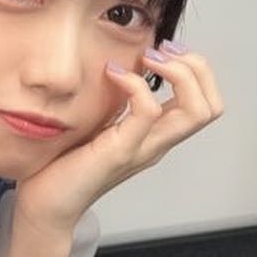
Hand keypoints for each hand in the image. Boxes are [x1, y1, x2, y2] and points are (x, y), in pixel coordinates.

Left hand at [14, 45, 224, 240]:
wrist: (46, 206)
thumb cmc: (63, 165)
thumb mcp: (96, 124)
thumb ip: (112, 102)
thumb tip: (113, 63)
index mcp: (155, 137)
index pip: (204, 103)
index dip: (195, 70)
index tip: (163, 51)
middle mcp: (157, 144)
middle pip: (211, 106)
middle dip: (196, 67)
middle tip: (161, 50)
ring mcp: (143, 150)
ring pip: (195, 111)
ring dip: (178, 72)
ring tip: (147, 57)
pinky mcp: (120, 152)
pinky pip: (148, 113)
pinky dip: (136, 84)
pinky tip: (112, 73)